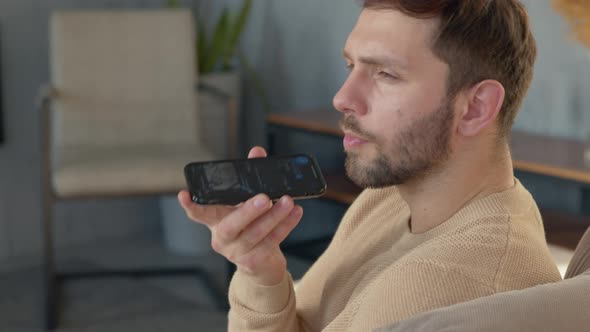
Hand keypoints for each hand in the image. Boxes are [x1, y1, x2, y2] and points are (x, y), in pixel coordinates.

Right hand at [178, 146, 303, 285]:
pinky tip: (295, 212)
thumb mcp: (246, 202)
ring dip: (274, 216)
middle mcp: (222, 237)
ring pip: (255, 234)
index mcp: (215, 220)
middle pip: (230, 225)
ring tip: (288, 201)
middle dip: (248, 211)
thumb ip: (250, 177)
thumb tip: (257, 153)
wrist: (262, 263)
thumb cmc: (251, 225)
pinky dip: (285, 225)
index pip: (198, 213)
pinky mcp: (253, 261)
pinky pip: (271, 242)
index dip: (190, 205)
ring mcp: (236, 252)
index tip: (184, 194)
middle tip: (264, 197)